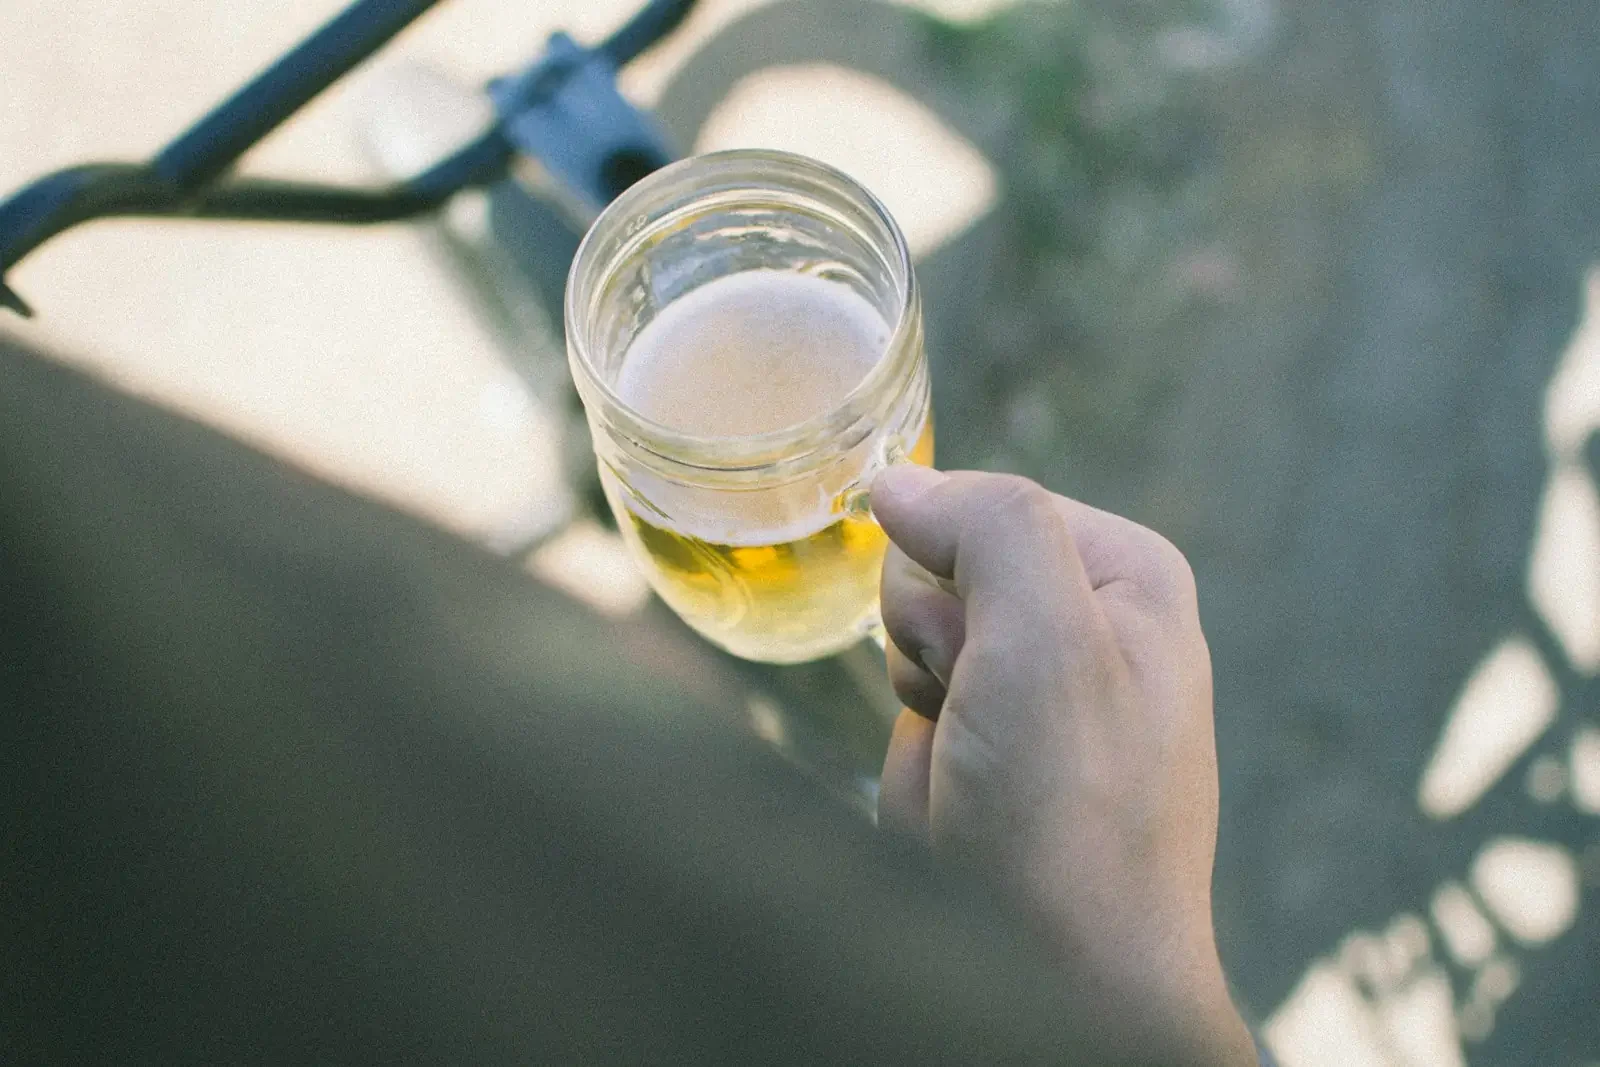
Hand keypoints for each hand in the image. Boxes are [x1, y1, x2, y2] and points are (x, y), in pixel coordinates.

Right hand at [871, 467, 1256, 1066]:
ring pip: (910, 646)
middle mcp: (1089, 625)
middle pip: (937, 574)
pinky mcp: (998, 755)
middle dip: (930, 648)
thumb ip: (988, 525)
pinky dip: (916, 764)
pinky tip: (960, 806)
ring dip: (919, 711)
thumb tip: (898, 482)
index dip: (951, 573)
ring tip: (975, 773)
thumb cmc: (1071, 817)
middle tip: (977, 718)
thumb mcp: (1048, 639)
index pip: (981, 505)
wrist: (1061, 977)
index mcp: (1125, 575)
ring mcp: (1039, 695)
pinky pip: (911, 719)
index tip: (979, 649)